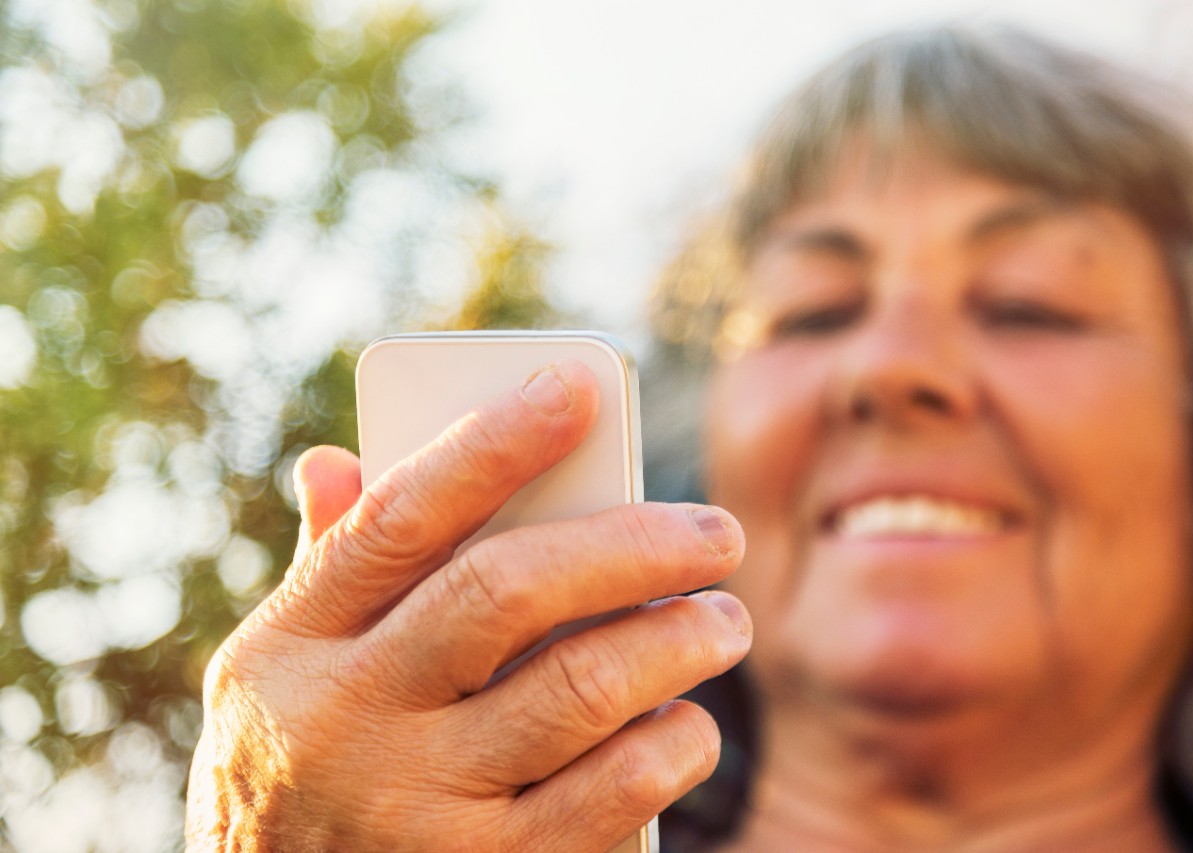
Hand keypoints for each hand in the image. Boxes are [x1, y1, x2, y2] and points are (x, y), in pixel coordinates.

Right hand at [185, 361, 750, 850]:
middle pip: (506, 593)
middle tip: (717, 534)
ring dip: (677, 643)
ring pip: (576, 694)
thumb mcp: (278, 672)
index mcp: (294, 645)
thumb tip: (341, 459)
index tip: (575, 384)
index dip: (490, 442)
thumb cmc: (297, 771)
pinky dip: (669, 750)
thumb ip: (326, 568)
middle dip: (632, 546)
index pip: (400, 518)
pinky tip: (689, 727)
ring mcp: (415, 812)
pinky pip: (606, 800)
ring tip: (725, 620)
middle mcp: (348, 723)